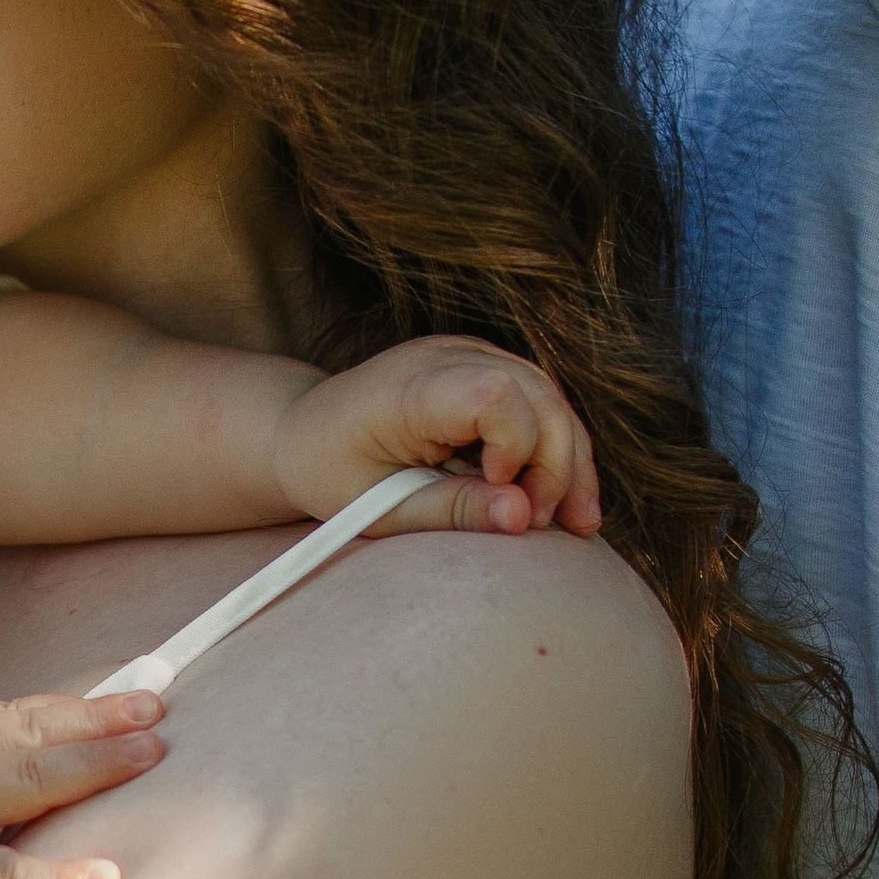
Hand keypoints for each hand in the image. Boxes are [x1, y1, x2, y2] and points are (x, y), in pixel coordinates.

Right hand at [0, 691, 165, 878]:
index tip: (131, 701)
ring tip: (150, 756)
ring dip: (95, 765)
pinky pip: (9, 878)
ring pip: (31, 783)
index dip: (76, 708)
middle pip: (35, 734)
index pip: (17, 716)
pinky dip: (59, 878)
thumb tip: (3, 762)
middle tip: (157, 714)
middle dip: (101, 723)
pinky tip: (105, 877)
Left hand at [273, 335, 601, 536]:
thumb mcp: (379, 506)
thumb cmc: (331, 471)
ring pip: (551, 398)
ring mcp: (470, 354)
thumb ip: (450, 510)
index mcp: (408, 387)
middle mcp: (446, 356)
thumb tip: (523, 518)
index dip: (516, 444)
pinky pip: (540, 402)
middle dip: (557, 465)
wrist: (303, 430)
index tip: (500, 489)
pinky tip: (561, 499)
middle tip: (548, 525)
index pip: (492, 394)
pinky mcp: (485, 366)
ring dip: (570, 461)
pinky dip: (557, 449)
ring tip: (576, 523)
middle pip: (537, 395)